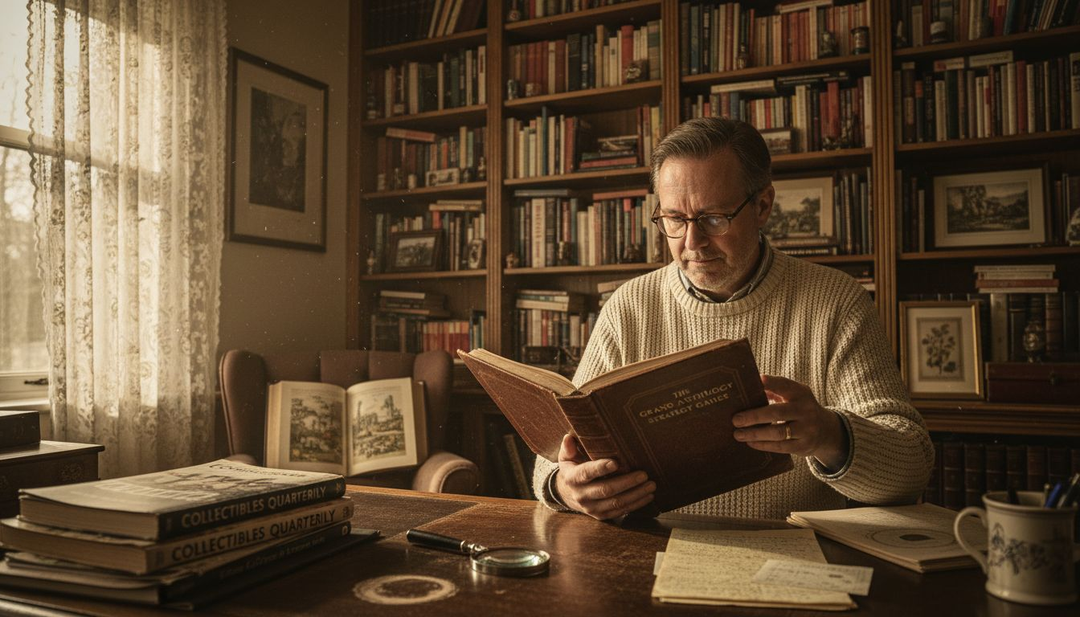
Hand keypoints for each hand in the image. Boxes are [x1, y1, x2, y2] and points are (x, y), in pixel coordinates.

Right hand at [553, 434, 655, 519]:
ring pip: (616, 503)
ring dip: (636, 494)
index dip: (600, 468)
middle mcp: (581, 495)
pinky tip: (647, 496)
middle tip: (643, 474)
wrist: (567, 494)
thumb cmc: (573, 469)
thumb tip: (569, 438)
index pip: (586, 473)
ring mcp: (591, 508)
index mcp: (573, 478)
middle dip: (627, 482)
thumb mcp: (566, 457)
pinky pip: (621, 511)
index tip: (615, 463)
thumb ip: (568, 448)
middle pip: (606, 490)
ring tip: (650, 485)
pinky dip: (636, 504)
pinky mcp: (601, 515)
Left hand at [731, 375, 848, 470]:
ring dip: (755, 434)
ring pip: (777, 432)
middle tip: (736, 420)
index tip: (757, 380)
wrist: (827, 431)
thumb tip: (749, 388)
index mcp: (801, 394)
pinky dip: (763, 445)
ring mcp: (806, 429)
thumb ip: (776, 390)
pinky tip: (750, 442)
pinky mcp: (803, 446)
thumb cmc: (800, 409)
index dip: (771, 383)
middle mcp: (805, 410)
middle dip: (754, 416)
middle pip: (777, 412)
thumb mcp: (795, 396)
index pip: (785, 385)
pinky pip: (780, 446)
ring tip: (738, 434)